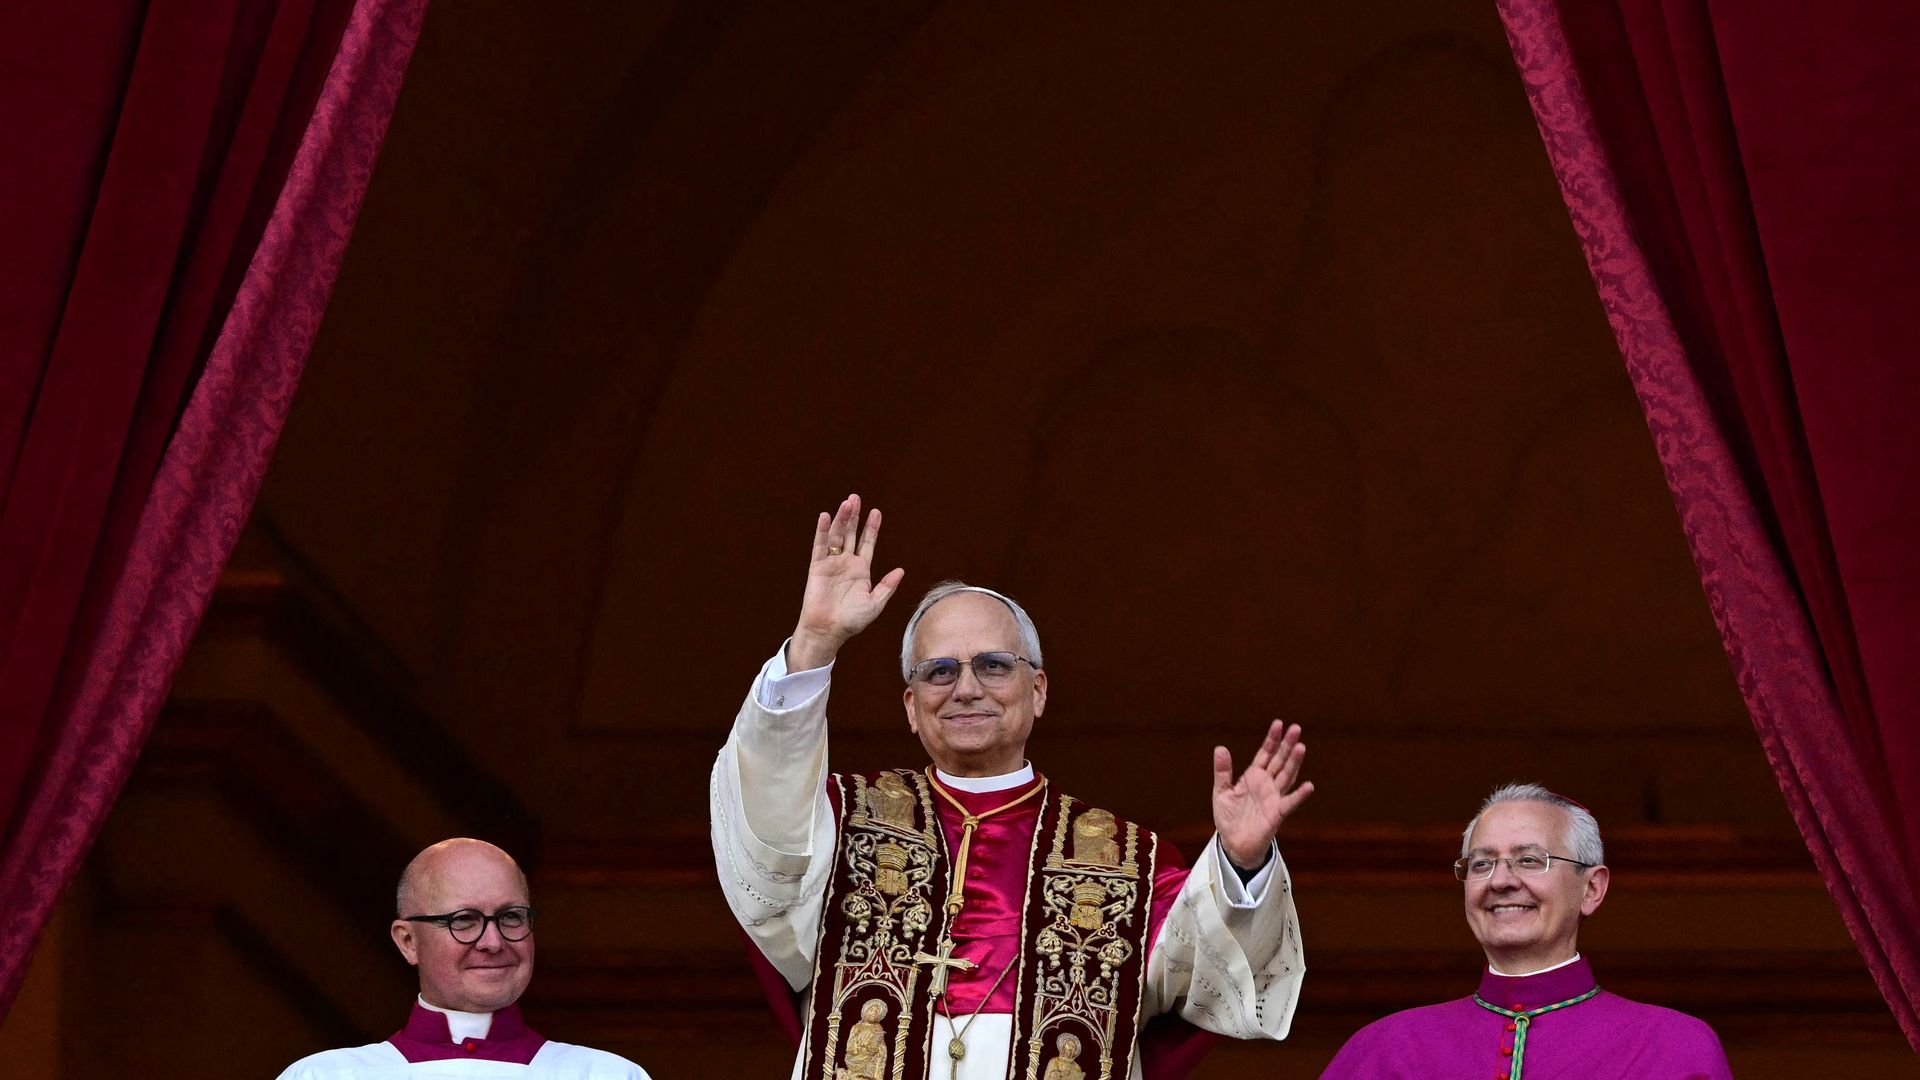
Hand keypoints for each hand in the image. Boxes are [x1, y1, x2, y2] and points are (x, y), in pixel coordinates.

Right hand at [787, 494, 905, 669]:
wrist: (829, 631)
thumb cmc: (852, 621)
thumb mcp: (875, 604)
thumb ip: (887, 587)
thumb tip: (901, 570)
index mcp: (861, 570)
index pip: (867, 543)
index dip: (871, 528)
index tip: (876, 512)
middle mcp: (846, 563)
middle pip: (851, 534)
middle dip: (854, 516)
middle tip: (856, 497)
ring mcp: (831, 563)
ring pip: (837, 536)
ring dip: (842, 519)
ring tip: (847, 503)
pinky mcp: (817, 567)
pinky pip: (820, 545)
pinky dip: (823, 531)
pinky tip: (826, 516)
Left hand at [1211, 721, 1313, 870]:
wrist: (1233, 843)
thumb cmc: (1229, 817)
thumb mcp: (1221, 791)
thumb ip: (1223, 771)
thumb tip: (1220, 747)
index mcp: (1253, 776)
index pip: (1265, 754)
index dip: (1272, 739)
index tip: (1279, 724)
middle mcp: (1267, 784)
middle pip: (1279, 761)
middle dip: (1287, 745)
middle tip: (1296, 728)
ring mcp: (1274, 798)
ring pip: (1286, 776)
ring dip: (1294, 763)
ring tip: (1301, 746)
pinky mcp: (1277, 814)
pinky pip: (1290, 803)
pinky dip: (1299, 795)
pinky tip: (1309, 786)